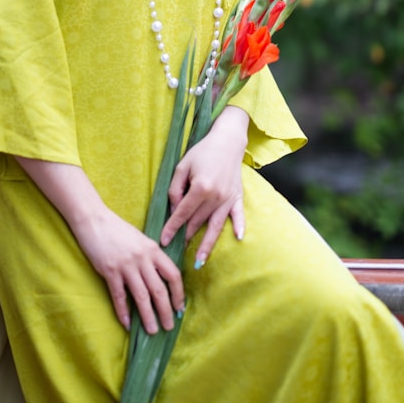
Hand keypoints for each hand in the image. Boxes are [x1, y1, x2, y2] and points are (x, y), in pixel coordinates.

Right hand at [72, 208, 184, 335]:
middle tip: (169, 327)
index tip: (180, 308)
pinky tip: (127, 324)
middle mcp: (142, 258)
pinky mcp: (109, 271)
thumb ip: (151, 256)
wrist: (93, 219)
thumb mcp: (140, 239)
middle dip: (166, 311)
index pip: (173, 275)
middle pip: (159, 290)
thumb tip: (161, 278)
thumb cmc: (117, 229)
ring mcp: (126, 265)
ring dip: (148, 316)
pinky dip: (123, 312)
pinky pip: (119, 296)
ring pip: (141, 296)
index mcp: (153, 249)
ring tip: (152, 330)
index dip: (178, 294)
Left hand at [159, 106, 248, 265]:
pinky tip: (238, 238)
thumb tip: (174, 210)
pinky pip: (239, 215)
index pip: (183, 213)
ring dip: (207, 244)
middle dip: (186, 237)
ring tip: (199, 261)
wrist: (227, 141)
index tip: (164, 241)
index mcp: (200, 188)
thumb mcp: (182, 167)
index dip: (172, 228)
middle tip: (176, 252)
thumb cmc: (202, 152)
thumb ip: (175, 189)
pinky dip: (239, 226)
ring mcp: (228, 198)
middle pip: (198, 222)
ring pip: (215, 226)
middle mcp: (215, 196)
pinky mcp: (238, 197)